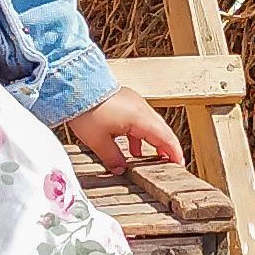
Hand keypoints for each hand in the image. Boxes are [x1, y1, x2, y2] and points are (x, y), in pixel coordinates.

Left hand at [64, 89, 184, 174]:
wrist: (74, 85)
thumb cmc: (86, 109)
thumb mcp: (97, 141)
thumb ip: (112, 158)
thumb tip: (120, 170)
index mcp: (140, 118)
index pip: (165, 138)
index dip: (174, 153)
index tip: (179, 164)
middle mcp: (141, 109)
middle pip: (162, 131)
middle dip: (167, 148)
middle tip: (171, 164)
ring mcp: (134, 103)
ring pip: (151, 125)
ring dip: (154, 142)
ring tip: (152, 159)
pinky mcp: (126, 101)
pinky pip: (140, 120)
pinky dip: (141, 135)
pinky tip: (133, 147)